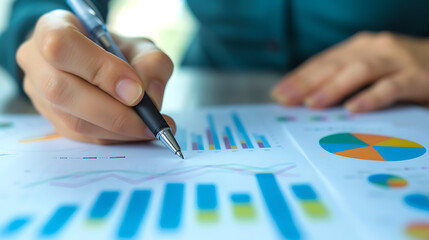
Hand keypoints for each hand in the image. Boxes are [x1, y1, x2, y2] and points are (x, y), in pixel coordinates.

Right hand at [17, 10, 174, 143]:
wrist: (101, 63)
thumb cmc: (119, 51)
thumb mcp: (141, 46)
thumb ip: (151, 64)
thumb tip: (149, 98)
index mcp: (52, 27)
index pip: (61, 45)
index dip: (99, 69)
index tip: (135, 91)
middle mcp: (36, 61)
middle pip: (61, 90)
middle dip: (112, 111)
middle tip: (149, 120)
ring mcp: (39, 94)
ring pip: (71, 120)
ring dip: (117, 130)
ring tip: (149, 129)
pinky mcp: (51, 120)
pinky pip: (80, 137)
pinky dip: (112, 138)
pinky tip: (136, 133)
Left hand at [272, 32, 428, 111]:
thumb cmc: (404, 72)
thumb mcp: (372, 71)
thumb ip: (345, 81)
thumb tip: (307, 103)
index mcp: (360, 48)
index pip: (323, 62)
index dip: (300, 77)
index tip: (278, 94)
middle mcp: (375, 49)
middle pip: (335, 64)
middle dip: (307, 82)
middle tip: (285, 100)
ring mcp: (397, 61)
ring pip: (360, 71)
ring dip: (333, 87)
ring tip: (312, 104)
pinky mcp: (418, 77)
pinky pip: (392, 87)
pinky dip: (371, 97)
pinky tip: (354, 109)